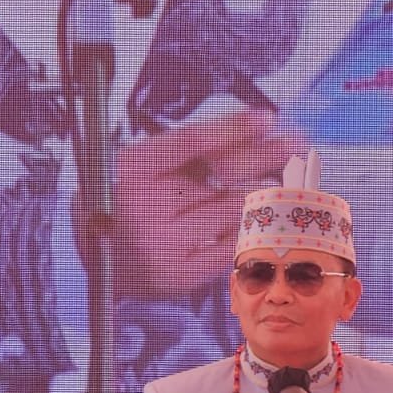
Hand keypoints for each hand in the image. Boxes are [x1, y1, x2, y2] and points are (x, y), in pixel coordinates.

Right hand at [111, 110, 300, 294]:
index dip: (233, 127)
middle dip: (266, 157)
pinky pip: (230, 246)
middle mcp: (144, 207)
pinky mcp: (180, 275)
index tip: (267, 117)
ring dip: (267, 192)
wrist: (97, 258)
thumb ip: (191, 149)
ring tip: (289, 178)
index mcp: (131, 170)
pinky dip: (252, 228)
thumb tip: (255, 126)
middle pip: (221, 176)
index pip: (191, 142)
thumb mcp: (145, 164)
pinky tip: (271, 216)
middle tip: (295, 144)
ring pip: (232, 211)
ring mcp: (163, 245)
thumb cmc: (125, 204)